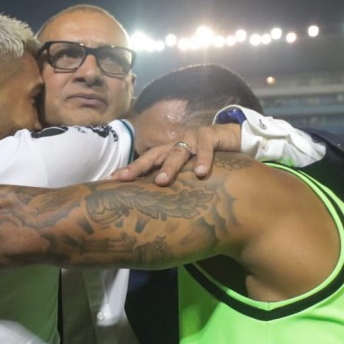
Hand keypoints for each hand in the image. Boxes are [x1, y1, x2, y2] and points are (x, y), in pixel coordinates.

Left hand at [111, 123, 240, 185]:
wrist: (233, 138)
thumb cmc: (207, 158)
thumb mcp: (189, 170)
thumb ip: (176, 183)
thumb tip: (160, 207)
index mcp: (168, 153)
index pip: (145, 161)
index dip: (129, 170)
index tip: (110, 180)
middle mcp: (176, 144)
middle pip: (154, 155)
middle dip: (139, 167)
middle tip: (125, 179)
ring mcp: (192, 138)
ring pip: (177, 152)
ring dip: (169, 167)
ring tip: (161, 181)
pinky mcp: (210, 136)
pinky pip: (206, 148)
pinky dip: (203, 160)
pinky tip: (200, 173)